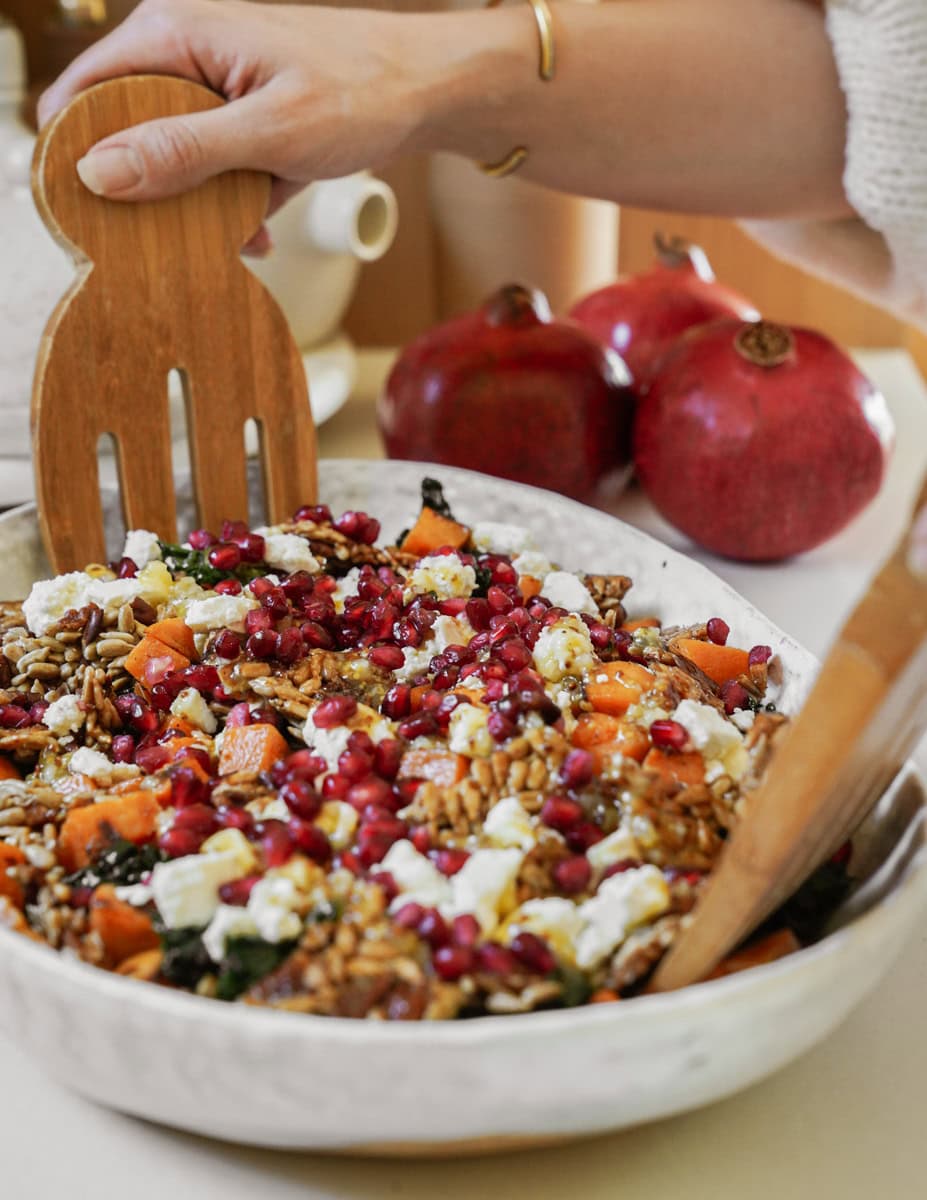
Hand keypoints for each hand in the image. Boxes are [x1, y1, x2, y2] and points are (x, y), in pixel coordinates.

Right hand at [38, 0, 422, 250]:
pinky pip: (211, 167)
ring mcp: (211, 86)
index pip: (85, 89)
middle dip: (150, 192)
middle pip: (124, 130)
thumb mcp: (269, 132)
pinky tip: (261, 228)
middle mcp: (183, 52)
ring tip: (241, 231)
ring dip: (198, 207)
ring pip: (170, 158)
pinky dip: (231, 202)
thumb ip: (186, 152)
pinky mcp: (237, 117)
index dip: (76, 151)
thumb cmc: (360, 92)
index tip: (86, 214)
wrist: (425, 91)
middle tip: (172, 239)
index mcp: (175, 33)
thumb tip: (101, 172)